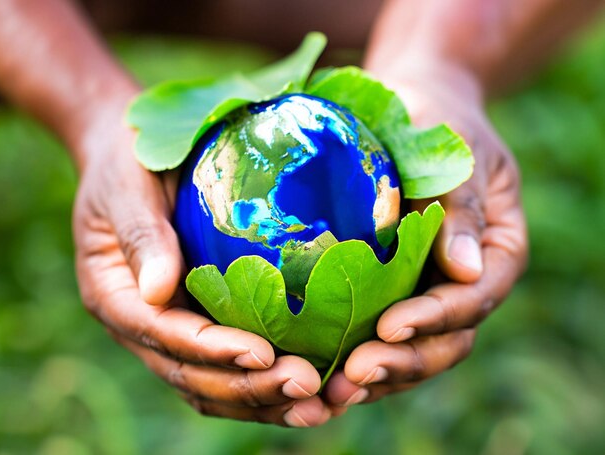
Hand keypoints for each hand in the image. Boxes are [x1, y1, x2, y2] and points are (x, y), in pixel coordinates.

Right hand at [72, 106, 331, 426]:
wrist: (132, 157)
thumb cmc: (129, 164)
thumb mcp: (126, 189)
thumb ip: (141, 236)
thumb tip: (158, 291)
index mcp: (114, 296)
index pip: (164, 335)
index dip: (212, 351)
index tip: (262, 354)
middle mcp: (141, 325)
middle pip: (191, 374)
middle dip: (248, 387)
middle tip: (308, 385)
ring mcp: (171, 330)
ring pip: (212, 385)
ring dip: (263, 400)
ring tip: (318, 403)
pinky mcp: (200, 323)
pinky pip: (229, 368)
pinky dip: (264, 385)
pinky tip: (311, 386)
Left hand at [323, 65, 527, 406]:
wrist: (410, 110)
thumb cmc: (436, 120)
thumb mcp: (454, 152)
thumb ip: (462, 206)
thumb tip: (468, 268)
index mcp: (495, 252)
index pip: (473, 297)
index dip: (435, 319)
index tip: (389, 327)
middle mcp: (463, 282)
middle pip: (447, 340)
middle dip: (402, 362)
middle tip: (353, 375)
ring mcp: (426, 292)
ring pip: (412, 350)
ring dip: (375, 376)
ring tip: (330, 392)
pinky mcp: (388, 294)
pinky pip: (376, 336)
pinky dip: (350, 359)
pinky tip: (317, 375)